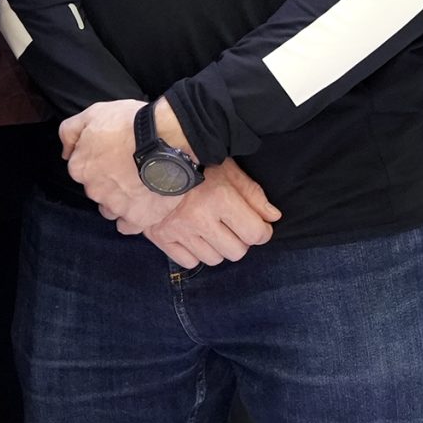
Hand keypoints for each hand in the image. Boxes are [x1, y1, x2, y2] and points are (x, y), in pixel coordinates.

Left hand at [62, 98, 185, 234]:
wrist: (166, 139)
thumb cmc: (130, 123)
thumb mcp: (92, 113)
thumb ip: (70, 132)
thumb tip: (65, 152)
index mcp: (80, 167)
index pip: (82, 170)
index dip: (98, 162)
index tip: (113, 155)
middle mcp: (93, 190)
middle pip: (96, 190)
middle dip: (108, 182)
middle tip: (128, 168)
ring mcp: (115, 206)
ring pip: (111, 209)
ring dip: (119, 201)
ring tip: (138, 185)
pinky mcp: (138, 218)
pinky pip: (128, 226)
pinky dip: (132, 218)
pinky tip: (140, 206)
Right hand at [142, 161, 281, 267]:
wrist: (150, 160)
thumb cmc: (194, 161)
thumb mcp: (228, 170)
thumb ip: (252, 194)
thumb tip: (272, 217)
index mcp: (219, 198)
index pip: (255, 233)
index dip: (262, 231)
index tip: (258, 225)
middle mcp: (199, 218)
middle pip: (236, 251)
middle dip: (240, 241)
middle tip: (233, 226)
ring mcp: (178, 230)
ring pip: (213, 259)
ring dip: (218, 248)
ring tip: (212, 230)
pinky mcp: (161, 237)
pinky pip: (188, 262)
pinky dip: (194, 253)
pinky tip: (194, 237)